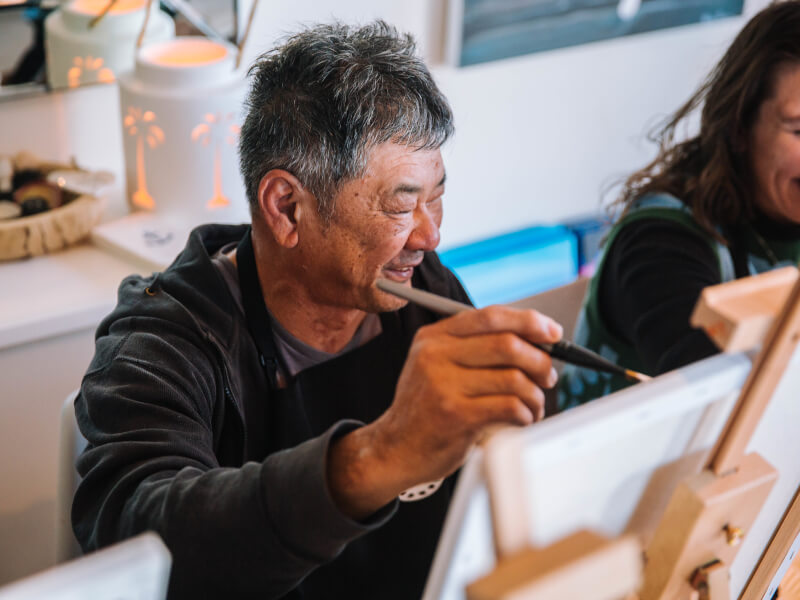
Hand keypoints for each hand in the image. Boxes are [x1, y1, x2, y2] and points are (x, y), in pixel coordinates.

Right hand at [327, 305, 561, 518]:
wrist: (396, 449)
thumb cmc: (428, 407)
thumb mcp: (437, 365)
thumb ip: (475, 347)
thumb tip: (537, 339)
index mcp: (434, 336)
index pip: (490, 316)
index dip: (529, 321)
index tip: (552, 333)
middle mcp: (435, 355)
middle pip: (507, 344)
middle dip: (539, 360)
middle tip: (548, 376)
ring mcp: (443, 385)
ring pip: (514, 379)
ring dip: (535, 395)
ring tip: (533, 406)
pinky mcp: (455, 415)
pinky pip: (510, 407)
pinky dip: (526, 414)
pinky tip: (521, 420)